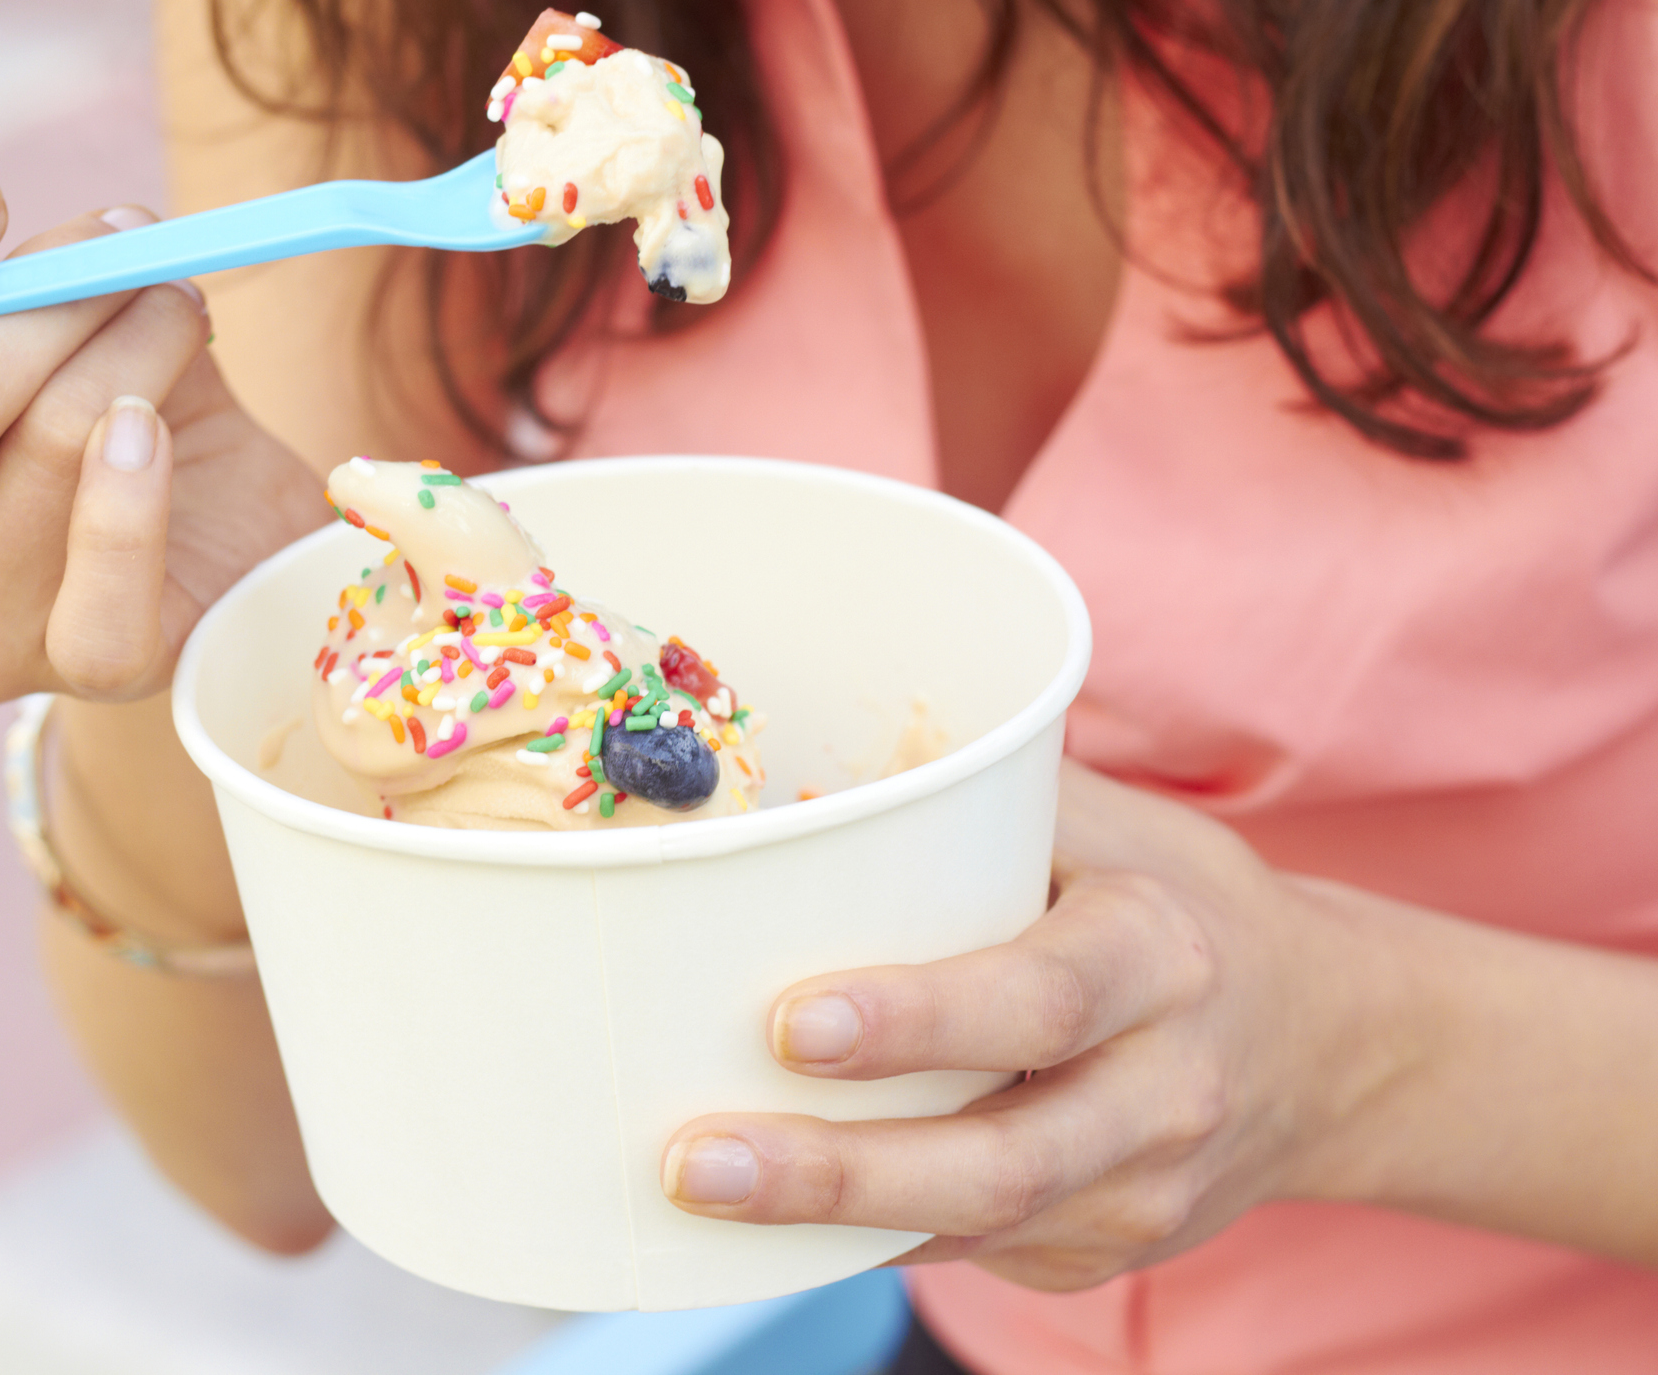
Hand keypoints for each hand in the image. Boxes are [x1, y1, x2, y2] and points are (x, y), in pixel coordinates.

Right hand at [0, 174, 325, 704]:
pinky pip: (108, 569)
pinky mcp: (82, 672)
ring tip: (172, 301)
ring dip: (131, 344)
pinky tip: (154, 422)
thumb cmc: (67, 407)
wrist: (216, 524)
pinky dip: (137, 482)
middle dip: (48, 293)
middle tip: (121, 238)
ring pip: (50, 445)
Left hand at [659, 761, 1407, 1290]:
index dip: (918, 1021)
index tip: (793, 1024)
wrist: (1329, 1047)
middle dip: (841, 1170)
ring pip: (977, 1228)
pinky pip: (968, 1254)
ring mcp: (1140, 1195)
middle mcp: (1164, 1091)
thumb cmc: (1176, 906)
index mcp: (1160, 959)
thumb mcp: (1113, 827)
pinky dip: (863, 1240)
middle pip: (1002, 1159)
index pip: (1040, 1000)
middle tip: (698, 1157)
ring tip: (698, 1191)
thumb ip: (983, 795)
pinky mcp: (1101, 1253)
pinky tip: (763, 1220)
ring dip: (828, 1221)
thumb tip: (809, 772)